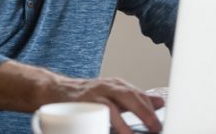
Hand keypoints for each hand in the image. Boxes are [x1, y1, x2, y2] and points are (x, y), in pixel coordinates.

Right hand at [0, 61, 162, 133]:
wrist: (55, 91)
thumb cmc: (88, 97)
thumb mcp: (115, 95)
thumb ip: (136, 100)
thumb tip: (160, 103)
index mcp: (119, 86)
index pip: (140, 95)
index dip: (152, 110)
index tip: (160, 125)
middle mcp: (108, 86)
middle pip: (130, 97)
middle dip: (145, 113)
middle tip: (155, 129)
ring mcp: (94, 94)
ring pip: (113, 107)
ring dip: (123, 123)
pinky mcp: (81, 103)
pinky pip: (95, 114)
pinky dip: (104, 124)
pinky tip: (110, 132)